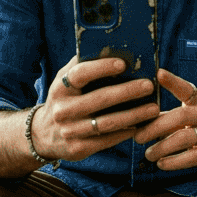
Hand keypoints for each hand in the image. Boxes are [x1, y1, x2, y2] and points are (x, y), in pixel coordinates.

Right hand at [31, 56, 160, 161]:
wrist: (43, 135)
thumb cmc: (64, 100)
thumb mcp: (65, 82)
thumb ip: (83, 66)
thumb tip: (111, 48)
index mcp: (60, 88)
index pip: (79, 74)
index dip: (101, 67)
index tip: (123, 63)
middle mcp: (63, 109)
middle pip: (99, 99)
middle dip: (127, 91)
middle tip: (149, 86)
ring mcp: (70, 130)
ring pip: (107, 123)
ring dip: (133, 115)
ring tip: (153, 108)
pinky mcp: (78, 148)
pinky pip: (107, 140)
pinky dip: (126, 132)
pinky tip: (140, 125)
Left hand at [134, 69, 196, 175]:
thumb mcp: (185, 118)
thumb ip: (164, 116)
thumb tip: (134, 118)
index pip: (186, 88)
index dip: (173, 81)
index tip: (159, 74)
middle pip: (180, 116)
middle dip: (156, 127)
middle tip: (138, 137)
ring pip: (185, 138)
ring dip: (162, 147)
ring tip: (148, 154)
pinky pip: (192, 157)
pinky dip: (173, 161)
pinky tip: (161, 164)